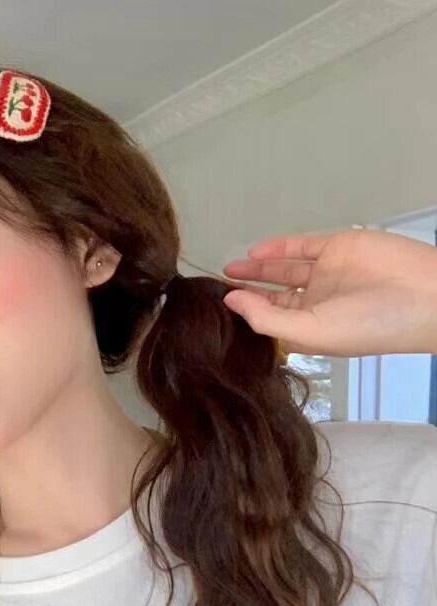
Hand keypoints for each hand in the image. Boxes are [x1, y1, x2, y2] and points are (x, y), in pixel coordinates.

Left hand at [219, 228, 436, 357]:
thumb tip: (231, 301)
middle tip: (218, 285)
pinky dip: (278, 247)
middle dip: (247, 290)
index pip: (271, 321)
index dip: (246, 313)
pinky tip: (255, 252)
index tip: (217, 308)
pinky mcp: (337, 247)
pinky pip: (302, 246)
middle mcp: (316, 302)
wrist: (420, 295)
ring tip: (229, 270)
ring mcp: (327, 273)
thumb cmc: (369, 325)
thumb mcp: (309, 331)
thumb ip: (266, 317)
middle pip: (273, 295)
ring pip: (284, 269)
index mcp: (311, 328)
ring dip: (258, 268)